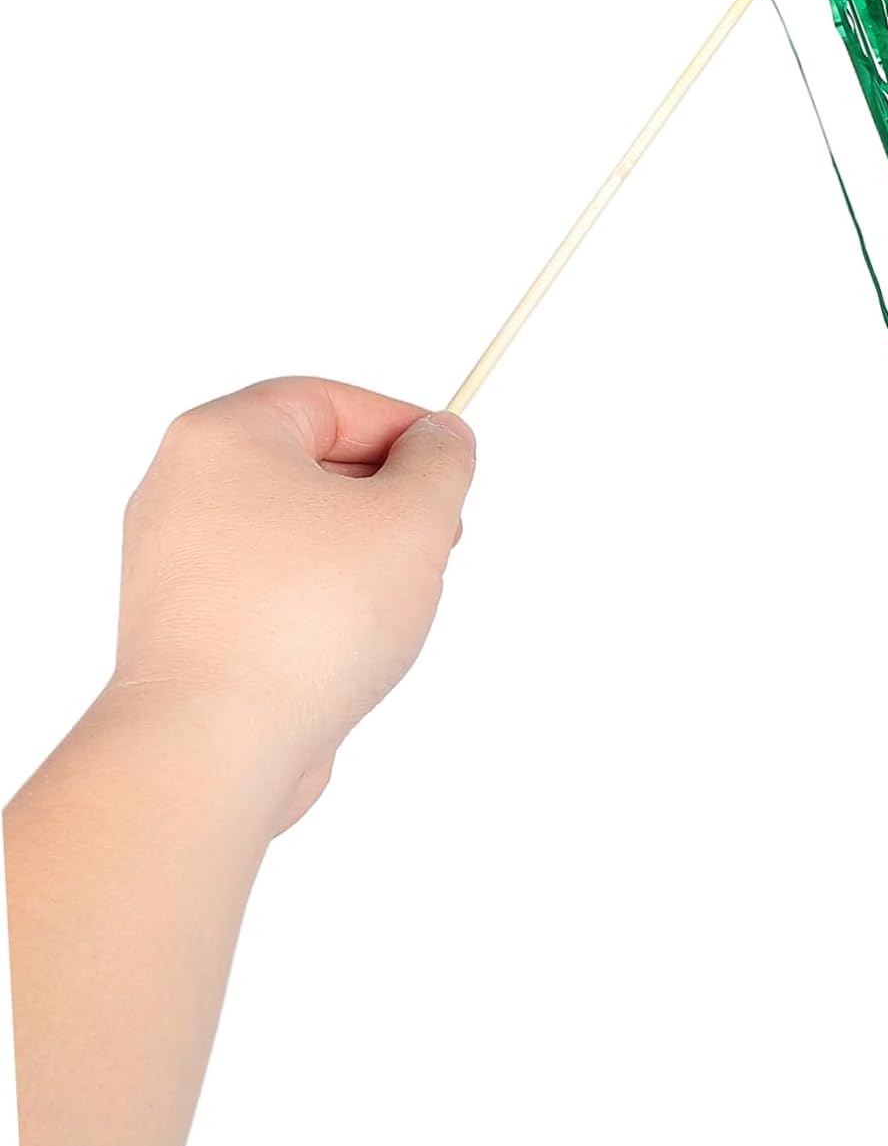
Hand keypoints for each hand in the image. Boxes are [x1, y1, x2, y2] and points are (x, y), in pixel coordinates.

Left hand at [113, 377, 475, 829]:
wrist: (215, 743)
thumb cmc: (307, 620)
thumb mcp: (410, 519)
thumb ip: (440, 463)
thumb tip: (443, 439)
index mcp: (223, 438)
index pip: (328, 402)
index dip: (403, 426)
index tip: (452, 462)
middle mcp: (183, 491)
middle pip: (310, 467)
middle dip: (388, 499)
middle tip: (440, 539)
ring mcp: (177, 564)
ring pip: (295, 535)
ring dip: (360, 558)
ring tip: (398, 603)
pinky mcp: (186, 629)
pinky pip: (271, 592)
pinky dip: (321, 605)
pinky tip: (354, 647)